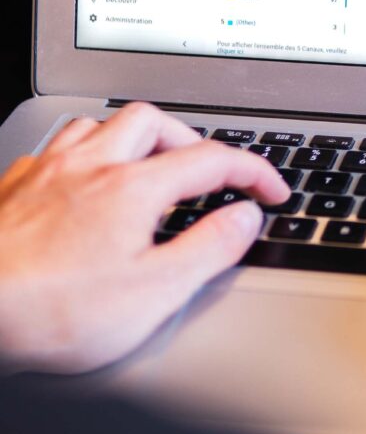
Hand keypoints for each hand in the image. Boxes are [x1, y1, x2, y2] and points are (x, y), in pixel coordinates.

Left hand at [0, 102, 287, 372]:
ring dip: (132, 137)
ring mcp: (47, 174)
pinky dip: (83, 155)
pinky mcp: (12, 190)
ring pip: (99, 124)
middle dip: (189, 138)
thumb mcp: (152, 293)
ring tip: (147, 164)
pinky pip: (54, 148)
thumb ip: (208, 248)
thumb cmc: (48, 312)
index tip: (271, 190)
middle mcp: (91, 167)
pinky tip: (81, 181)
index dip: (254, 171)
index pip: (212, 159)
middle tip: (207, 170)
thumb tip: (245, 217)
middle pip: (153, 121)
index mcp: (132, 188)